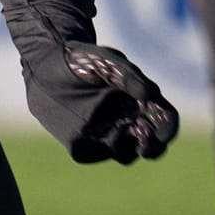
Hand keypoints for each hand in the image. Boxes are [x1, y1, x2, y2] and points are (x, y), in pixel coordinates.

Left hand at [22, 42, 178, 164]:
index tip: (162, 133)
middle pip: (151, 144)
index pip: (165, 120)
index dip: (168, 129)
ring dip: (127, 149)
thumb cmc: (85, 60)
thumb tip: (148, 97)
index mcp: (142, 103)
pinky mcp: (86, 141)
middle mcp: (129, 121)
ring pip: (126, 153)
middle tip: (143, 146)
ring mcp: (108, 132)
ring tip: (118, 134)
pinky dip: (101, 149)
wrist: (46, 64)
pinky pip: (97, 153)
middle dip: (152, 149)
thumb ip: (129, 76)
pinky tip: (95, 135)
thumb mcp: (109, 61)